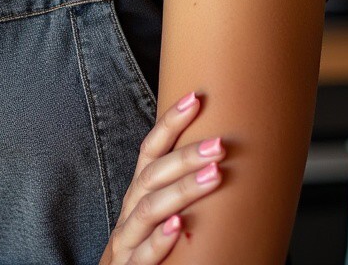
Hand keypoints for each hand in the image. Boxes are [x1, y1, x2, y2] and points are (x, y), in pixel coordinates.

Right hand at [100, 90, 224, 264]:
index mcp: (138, 191)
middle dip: (186, 155)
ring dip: (182, 190)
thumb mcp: (155, 211)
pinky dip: (160, 239)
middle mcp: (130, 209)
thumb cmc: (142, 245)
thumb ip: (176, 188)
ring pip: (149, 208)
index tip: (196, 97)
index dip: (170, 122)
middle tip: (220, 143)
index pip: (150, 149)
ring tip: (214, 176)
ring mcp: (127, 239)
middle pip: (153, 174)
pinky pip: (144, 254)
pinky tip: (180, 226)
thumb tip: (218, 158)